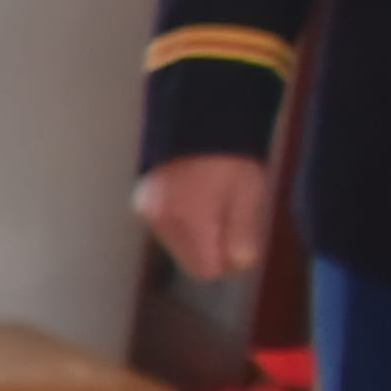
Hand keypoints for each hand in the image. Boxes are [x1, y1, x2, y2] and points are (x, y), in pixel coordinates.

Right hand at [137, 153, 271, 286]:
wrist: (199, 121)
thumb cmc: (230, 157)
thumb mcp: (248, 192)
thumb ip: (243, 232)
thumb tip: (240, 264)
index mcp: (189, 218)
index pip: (205, 269)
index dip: (227, 260)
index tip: (240, 241)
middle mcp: (160, 220)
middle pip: (190, 258)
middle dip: (211, 245)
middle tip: (228, 214)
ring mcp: (146, 212)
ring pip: (178, 244)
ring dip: (196, 233)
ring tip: (211, 201)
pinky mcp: (142, 204)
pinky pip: (167, 228)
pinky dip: (182, 221)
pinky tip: (193, 197)